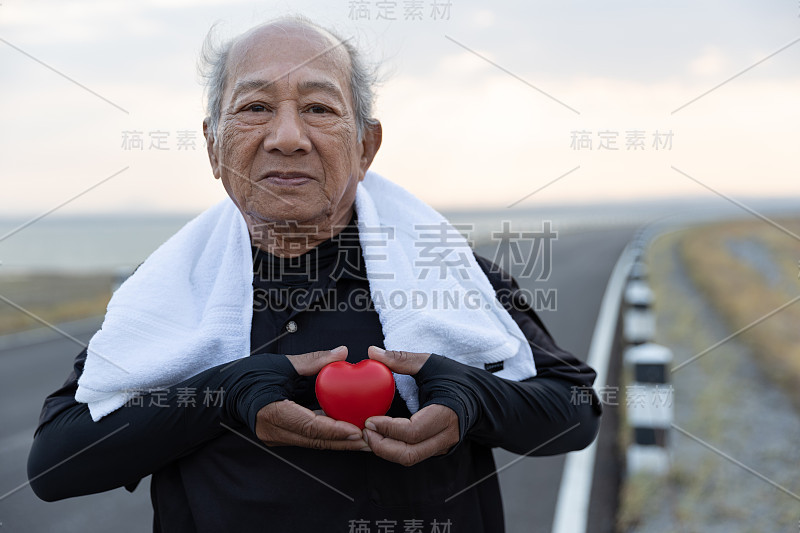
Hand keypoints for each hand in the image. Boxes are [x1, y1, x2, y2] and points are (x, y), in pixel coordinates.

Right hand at [254, 346, 368, 450]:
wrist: (226, 390)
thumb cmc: (250, 375)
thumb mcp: (282, 364)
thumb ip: (313, 360)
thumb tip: (342, 352)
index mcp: (271, 412)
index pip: (308, 426)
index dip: (333, 430)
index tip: (356, 430)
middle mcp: (274, 431)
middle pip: (315, 440)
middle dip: (344, 442)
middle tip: (370, 440)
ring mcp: (277, 437)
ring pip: (314, 442)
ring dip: (340, 442)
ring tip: (366, 441)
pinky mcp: (282, 436)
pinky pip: (308, 438)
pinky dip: (329, 436)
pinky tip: (348, 433)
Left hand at [363, 346, 458, 465]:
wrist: (478, 395)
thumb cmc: (455, 377)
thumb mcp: (430, 363)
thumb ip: (401, 359)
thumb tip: (372, 351)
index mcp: (446, 413)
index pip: (414, 431)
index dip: (389, 429)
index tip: (369, 420)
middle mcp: (446, 435)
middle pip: (410, 453)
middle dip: (382, 446)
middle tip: (364, 431)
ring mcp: (442, 445)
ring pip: (409, 458)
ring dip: (385, 450)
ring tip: (368, 434)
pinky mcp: (436, 448)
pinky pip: (412, 454)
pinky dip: (392, 449)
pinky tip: (379, 437)